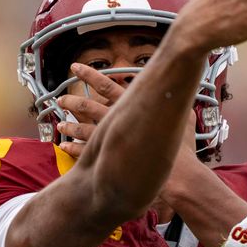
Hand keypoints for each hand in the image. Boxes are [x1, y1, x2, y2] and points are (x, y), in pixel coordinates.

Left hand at [55, 64, 194, 159]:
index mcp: (134, 106)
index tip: (75, 67)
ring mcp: (110, 142)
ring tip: (60, 125)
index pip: (107, 84)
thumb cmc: (183, 151)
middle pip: (88, 106)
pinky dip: (73, 148)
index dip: (90, 74)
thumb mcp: (186, 120)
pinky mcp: (107, 161)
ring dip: (69, 126)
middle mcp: (118, 121)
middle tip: (62, 99)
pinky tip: (65, 146)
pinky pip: (83, 153)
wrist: (180, 178)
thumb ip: (180, 105)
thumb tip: (183, 94)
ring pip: (81, 129)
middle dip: (73, 101)